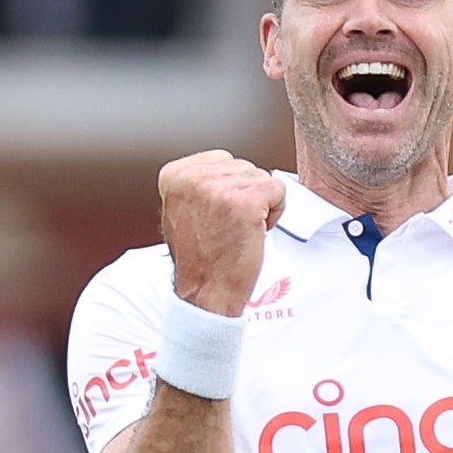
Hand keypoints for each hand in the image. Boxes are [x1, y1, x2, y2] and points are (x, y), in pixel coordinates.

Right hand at [157, 151, 287, 316]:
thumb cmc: (200, 259)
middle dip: (244, 195)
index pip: (222, 160)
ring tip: (238, 230)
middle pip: (243, 166)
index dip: (228, 188)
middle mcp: (194, 177)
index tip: (215, 216)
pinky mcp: (246, 200)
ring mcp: (220, 188)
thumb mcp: (184, 210)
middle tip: (227, 227)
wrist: (206, 292)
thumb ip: (200, 184)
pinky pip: (278, 190)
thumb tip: (225, 169)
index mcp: (175, 175)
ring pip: (261, 177)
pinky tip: (254, 231)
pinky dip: (274, 212)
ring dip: (259, 205)